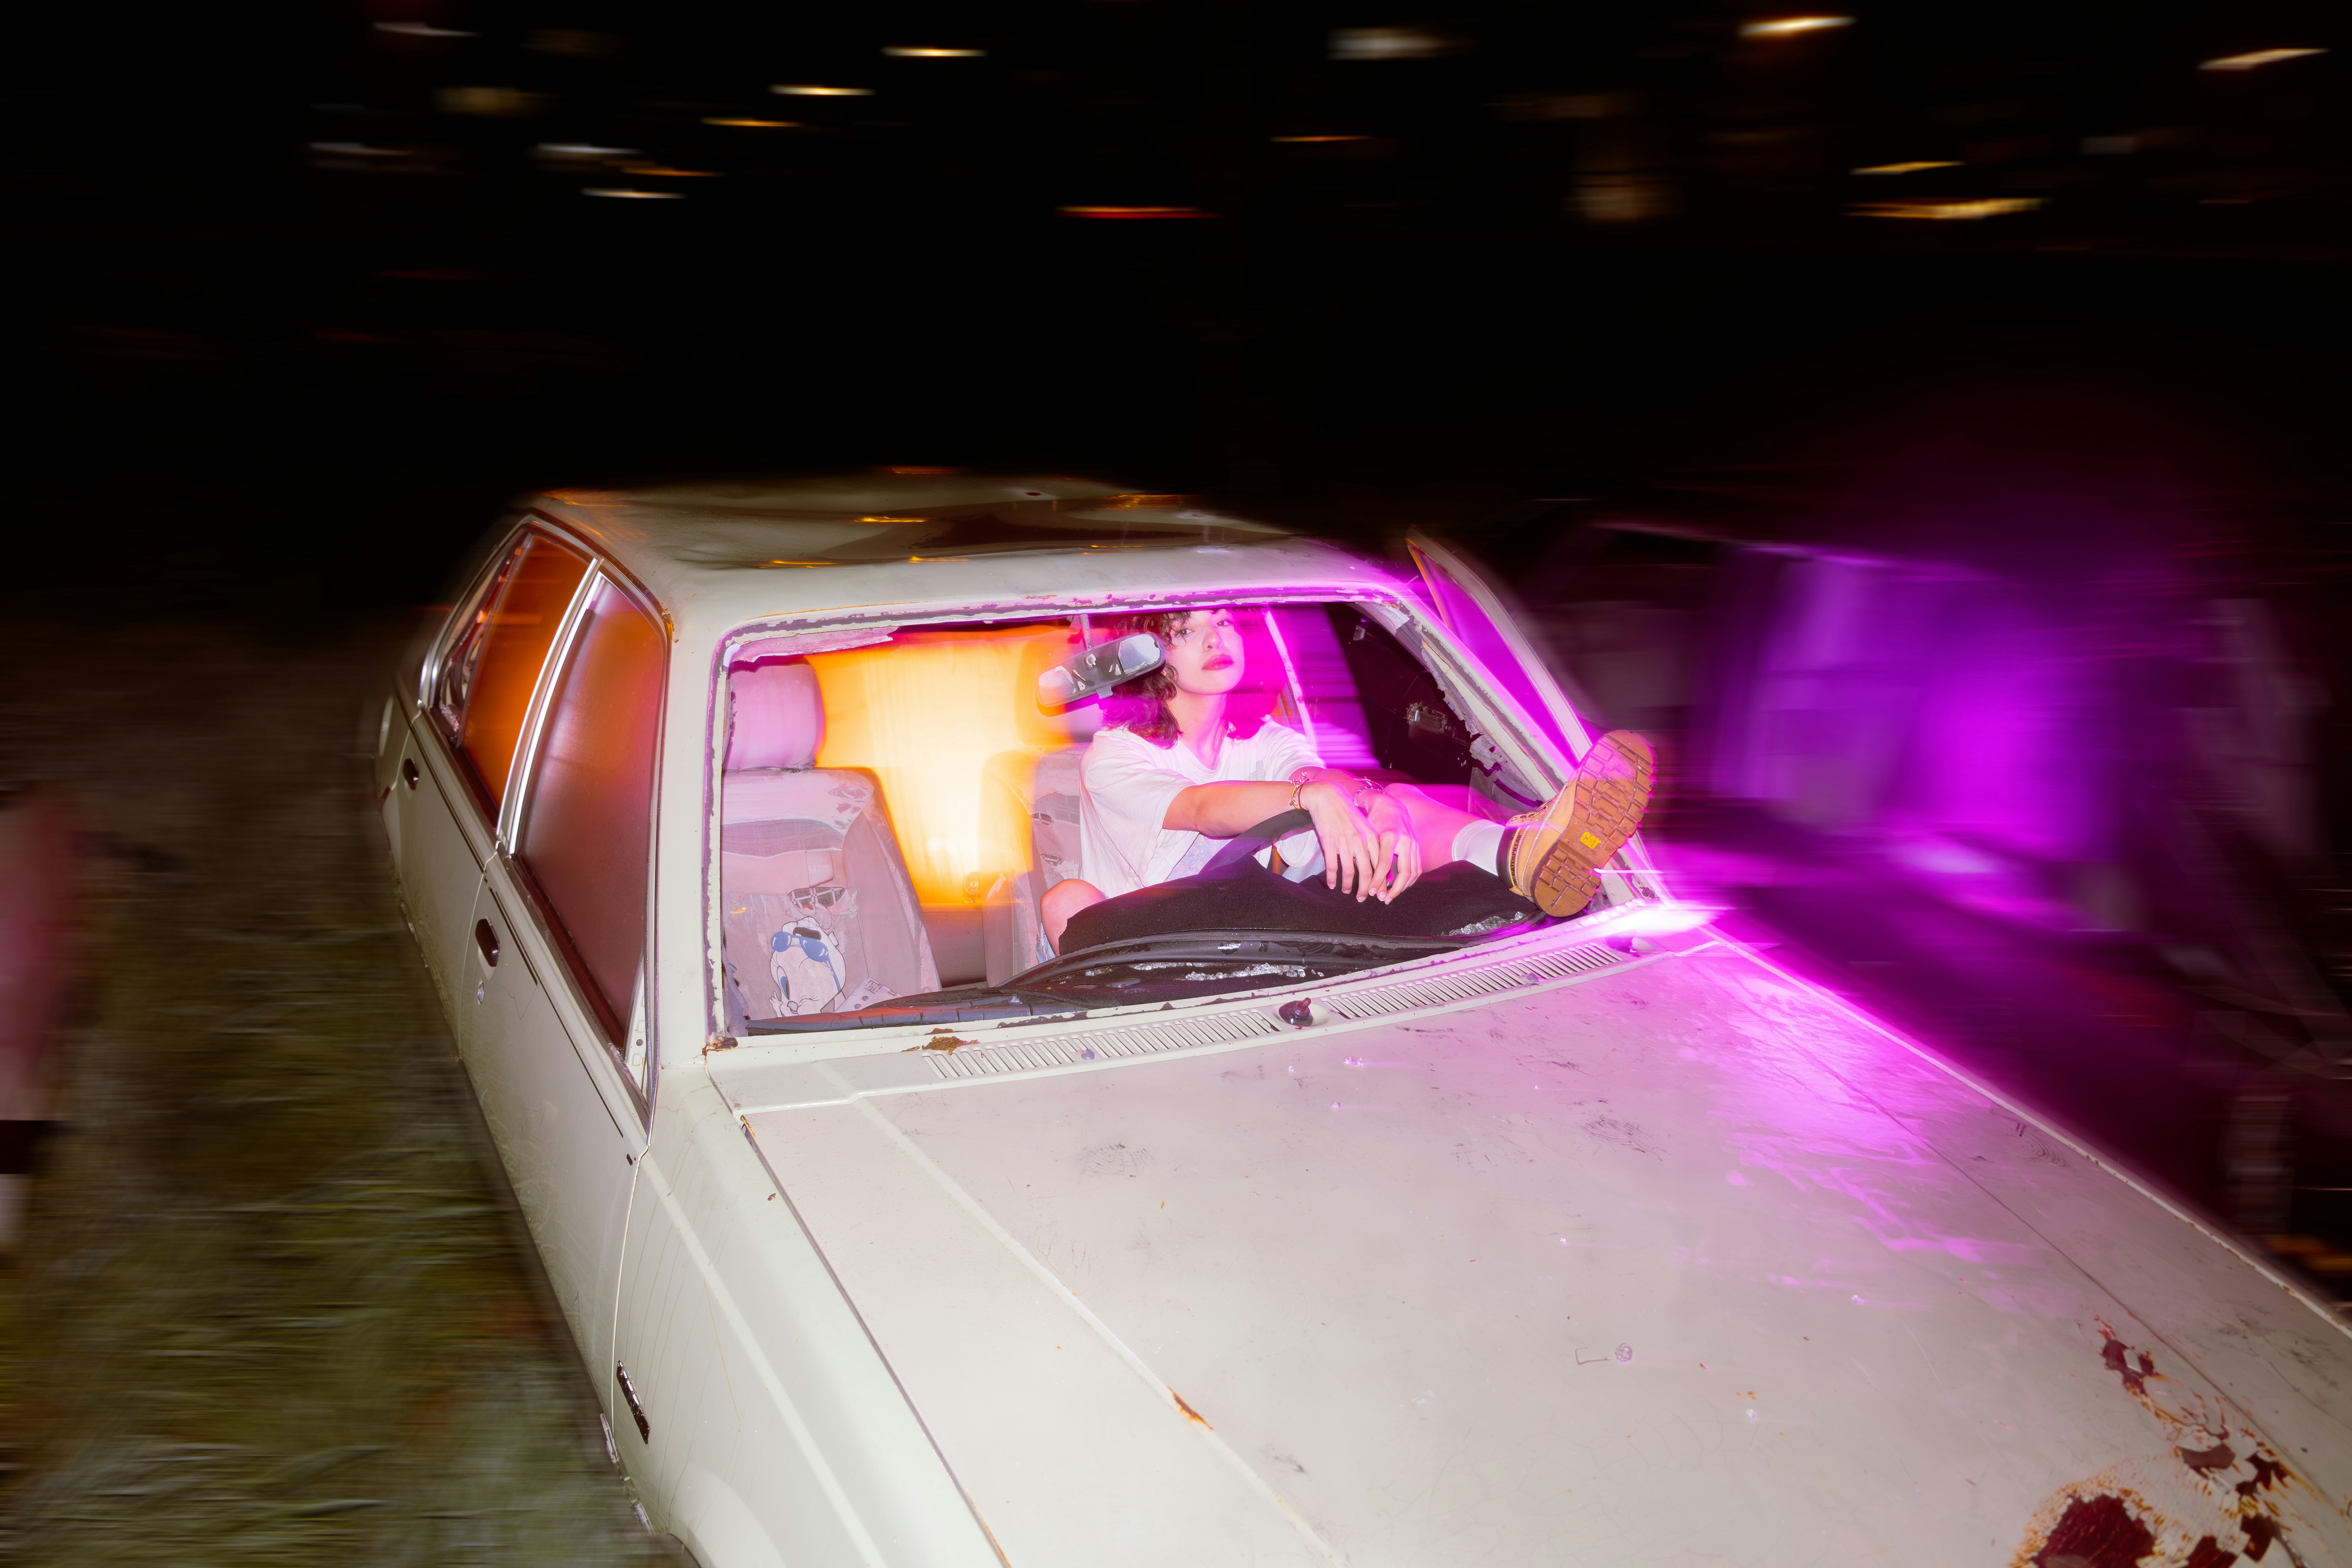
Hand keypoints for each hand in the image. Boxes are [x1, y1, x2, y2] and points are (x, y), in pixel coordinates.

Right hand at [1303, 781, 1409, 902]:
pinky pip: (1332, 867)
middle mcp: (1360, 842)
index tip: (1378, 892)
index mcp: (1372, 837)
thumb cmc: (1347, 812)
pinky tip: (1332, 885)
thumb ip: (1372, 843)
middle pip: (1367, 873)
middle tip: (1362, 898)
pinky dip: (1332, 879)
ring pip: (1350, 872)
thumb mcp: (1365, 826)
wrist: (1328, 797)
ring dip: (1349, 886)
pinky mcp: (1329, 843)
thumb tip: (1378, 863)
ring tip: (1347, 892)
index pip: (1381, 865)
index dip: (1380, 882)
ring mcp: (1344, 843)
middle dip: (1366, 889)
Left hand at [1359, 790, 1422, 899]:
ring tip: (1390, 897)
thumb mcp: (1368, 835)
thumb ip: (1368, 854)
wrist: (1391, 806)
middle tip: (1382, 899)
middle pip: (1404, 872)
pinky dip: (1410, 881)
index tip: (1371, 892)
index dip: (1378, 881)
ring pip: (1413, 872)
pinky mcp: (1418, 847)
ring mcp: (1414, 844)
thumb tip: (1365, 879)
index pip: (1384, 865)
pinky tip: (1400, 887)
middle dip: (1394, 889)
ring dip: (1403, 888)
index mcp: (1389, 837)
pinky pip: (1417, 868)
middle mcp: (1405, 841)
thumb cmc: (1374, 821)